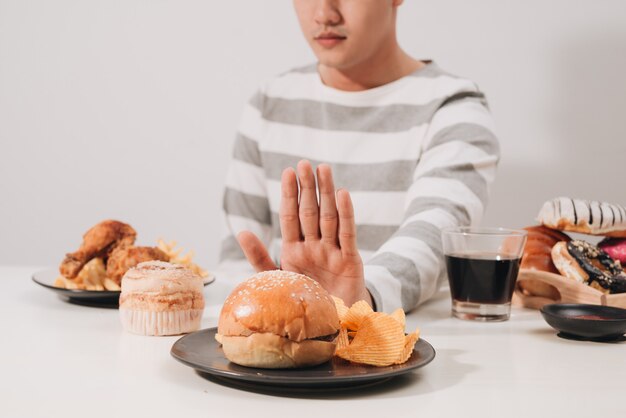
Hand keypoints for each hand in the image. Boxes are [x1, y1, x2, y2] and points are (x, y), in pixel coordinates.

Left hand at [237, 160, 371, 307]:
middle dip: (307, 188)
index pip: (290, 217)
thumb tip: (242, 231)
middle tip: (304, 164)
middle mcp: (313, 246)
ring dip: (326, 193)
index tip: (287, 172)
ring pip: (329, 216)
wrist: (333, 323)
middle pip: (309, 211)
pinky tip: (342, 194)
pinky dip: (346, 214)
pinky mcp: (350, 260)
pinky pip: (347, 234)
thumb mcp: (278, 279)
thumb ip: (260, 257)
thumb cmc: (305, 300)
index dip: (289, 195)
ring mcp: (332, 251)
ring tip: (323, 169)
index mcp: (293, 249)